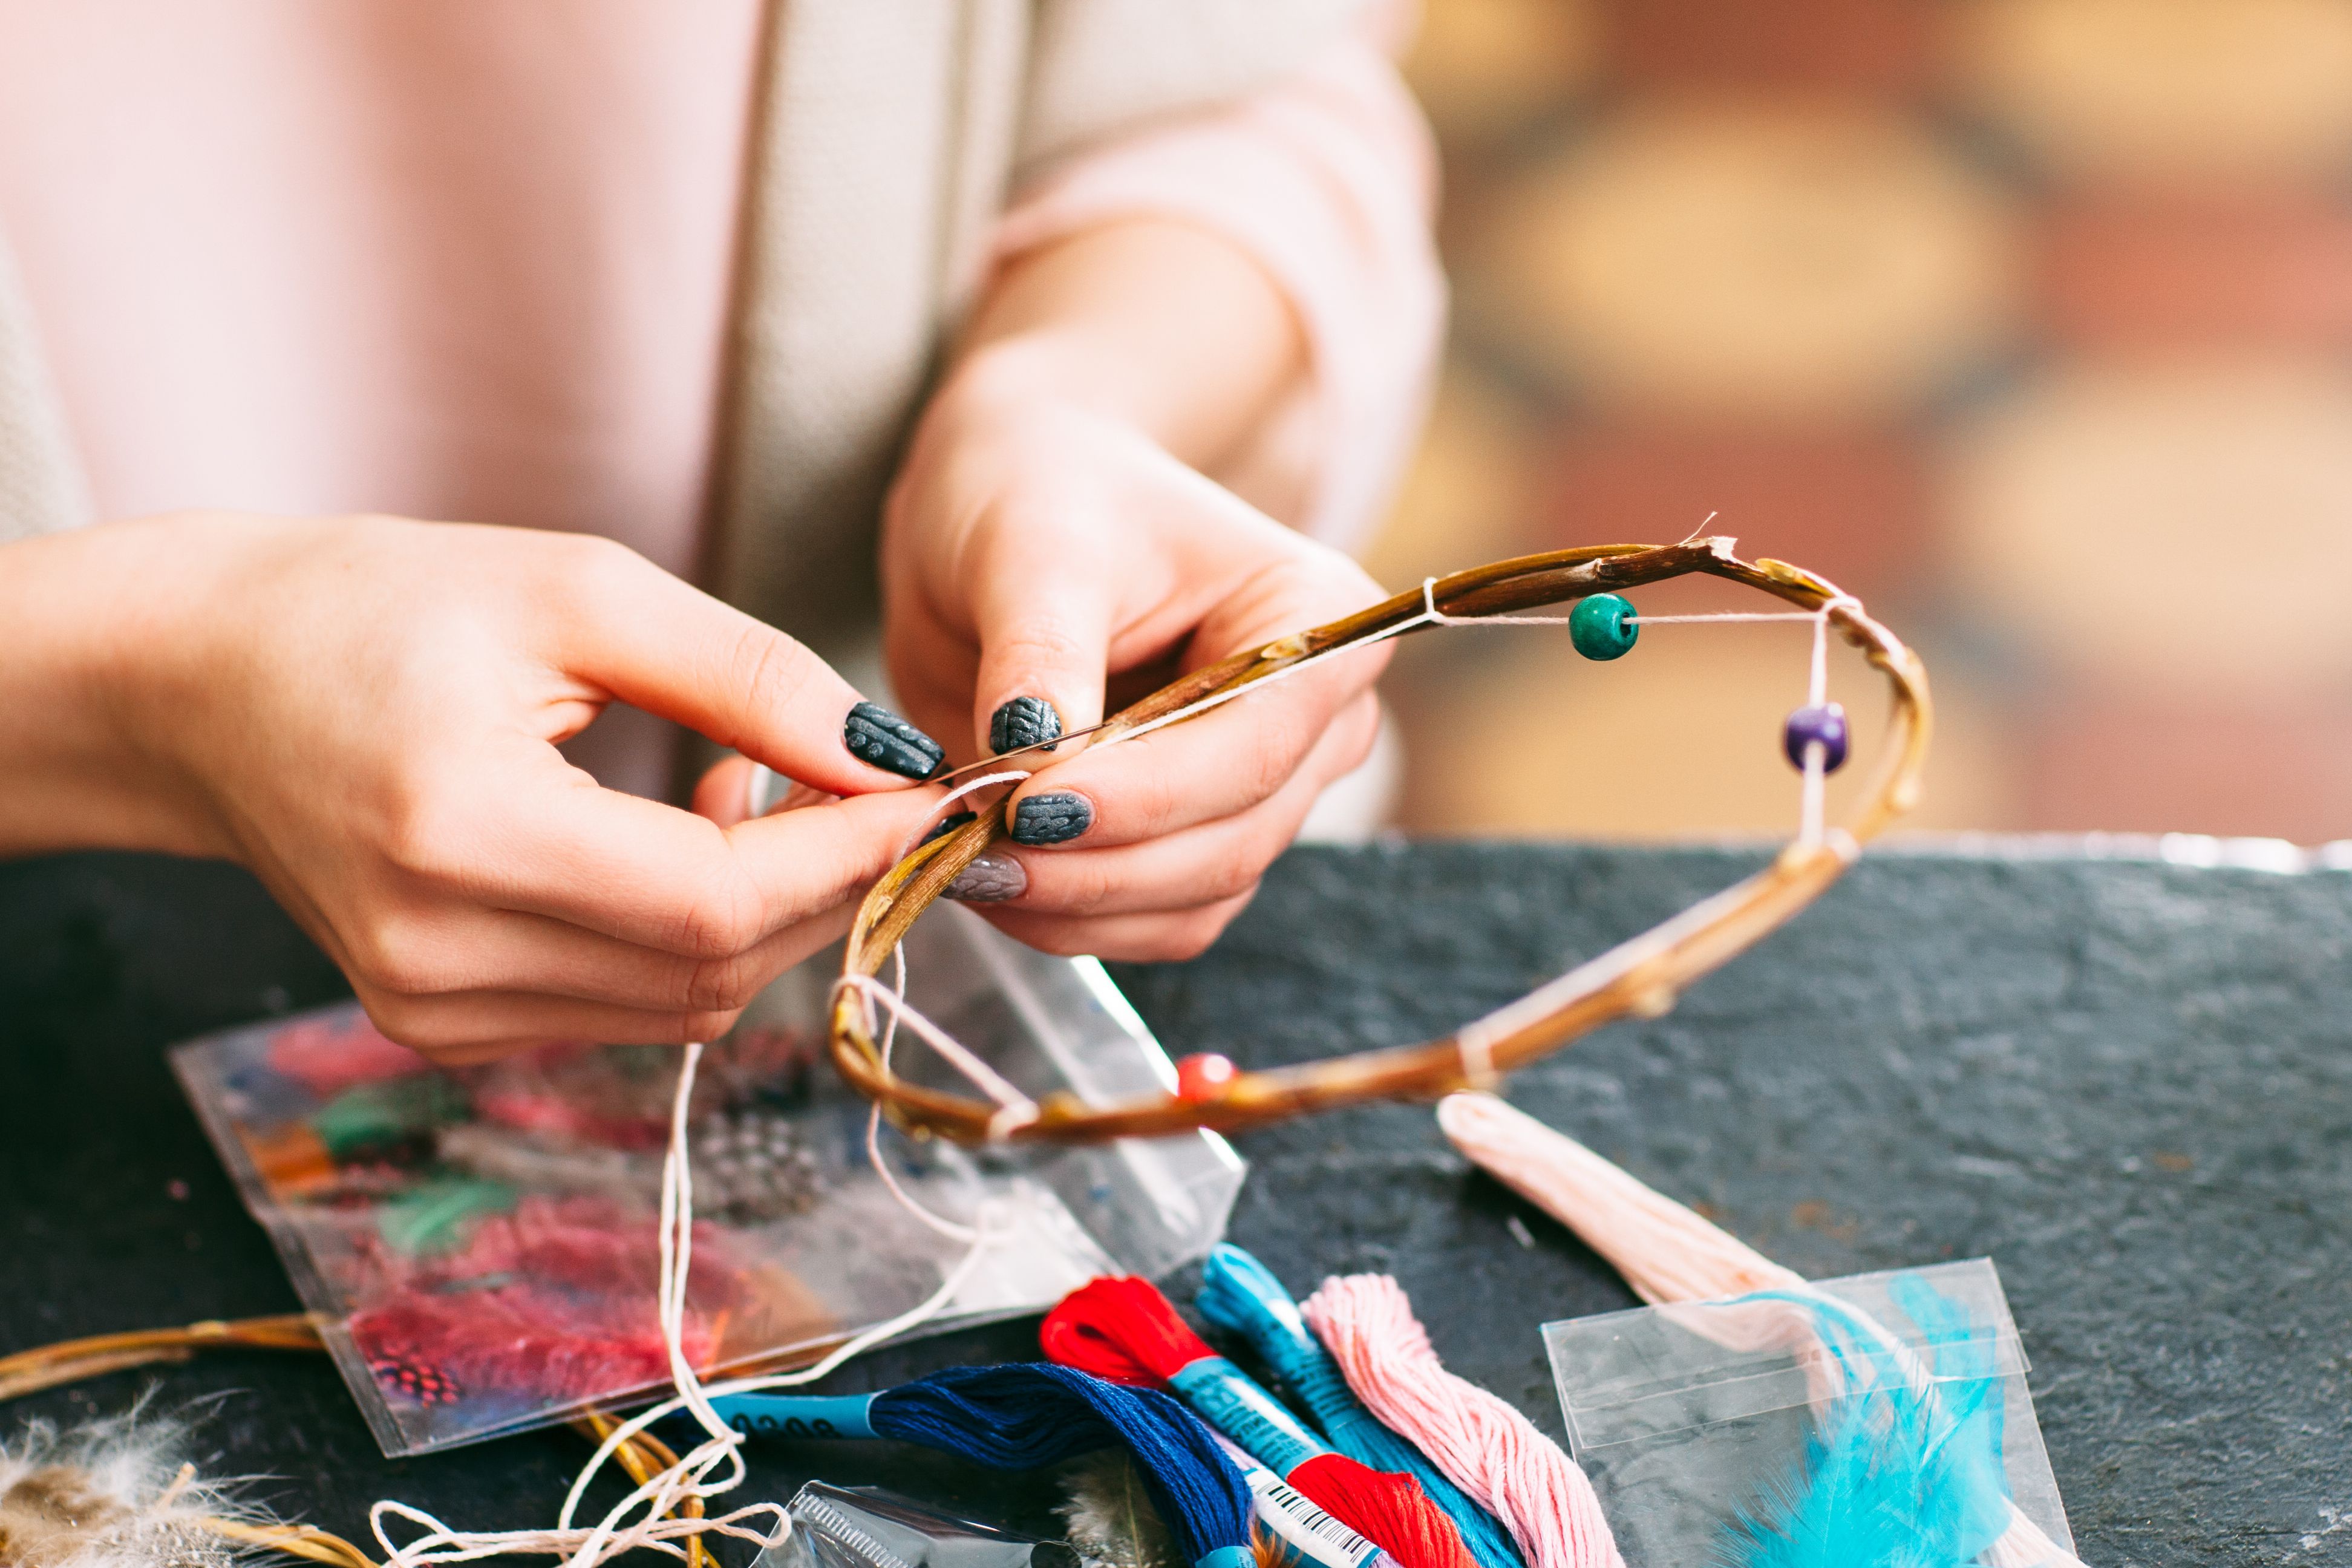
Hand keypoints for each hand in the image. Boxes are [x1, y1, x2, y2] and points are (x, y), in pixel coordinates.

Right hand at [25, 513, 947, 1060]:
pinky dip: (699, 939)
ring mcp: (430, 1009)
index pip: (718, 899)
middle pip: (718, 966)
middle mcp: (435, 953)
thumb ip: (746, 676)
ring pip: (689, 1002)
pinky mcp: (438, 1024)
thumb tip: (890, 752)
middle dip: (833, 883)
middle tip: (886, 789)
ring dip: (774, 914)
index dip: (852, 853)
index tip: (939, 793)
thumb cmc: (375, 606)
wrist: (201, 684)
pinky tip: (689, 844)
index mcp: (458, 830)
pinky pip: (631, 1007)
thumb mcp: (574, 591)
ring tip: (767, 792)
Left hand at [876, 368, 1388, 960]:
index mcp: (1317, 620)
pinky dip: (1070, 919)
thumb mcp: (1033, 547)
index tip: (1026, 808)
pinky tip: (987, 879)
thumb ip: (1040, 653)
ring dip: (1076, 906)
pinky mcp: (1198, 841)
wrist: (1012, 504)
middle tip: (966, 850)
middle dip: (1098, 863)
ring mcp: (1264, 792)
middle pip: (1232, 839)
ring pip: (1195, 900)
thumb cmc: (1039, 491)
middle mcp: (1317, 720)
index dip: (1146, 796)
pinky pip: (1155, 920)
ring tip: (960, 864)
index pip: (1255, 744)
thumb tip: (1026, 760)